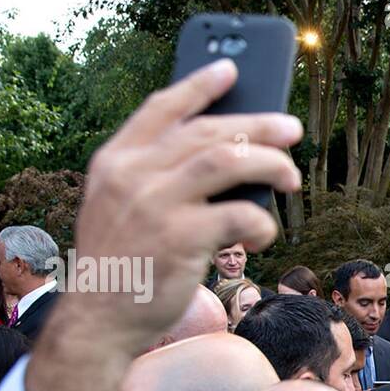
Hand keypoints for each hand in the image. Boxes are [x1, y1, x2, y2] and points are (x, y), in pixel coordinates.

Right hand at [70, 59, 301, 353]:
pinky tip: (264, 233)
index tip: (230, 69)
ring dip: (270, 163)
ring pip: (228, 160)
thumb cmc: (122, 267)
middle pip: (207, 130)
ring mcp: (155, 203)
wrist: (97, 322)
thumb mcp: (121, 209)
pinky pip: (240, 214)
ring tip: (292, 176)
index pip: (161, 108)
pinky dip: (262, 221)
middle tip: (292, 129)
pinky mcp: (181, 237)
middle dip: (258, 125)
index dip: (199, 85)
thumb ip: (156, 178)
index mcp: (114, 161)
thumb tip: (230, 160)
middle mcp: (132, 174)